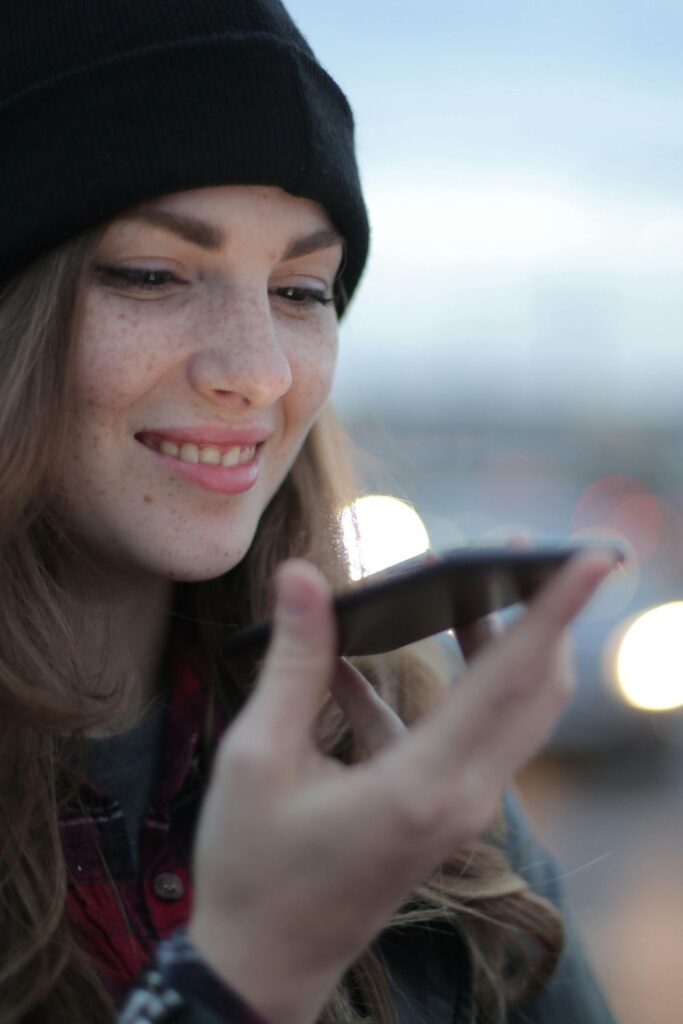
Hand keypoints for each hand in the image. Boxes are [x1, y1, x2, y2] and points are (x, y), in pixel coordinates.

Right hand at [189, 552, 614, 1023]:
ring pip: (510, 712)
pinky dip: (433, 689)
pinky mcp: (440, 812)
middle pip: (535, 691)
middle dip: (541, 615)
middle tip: (522, 549)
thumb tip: (303, 575)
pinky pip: (458, 734)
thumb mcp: (258, 757)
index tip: (592, 558)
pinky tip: (356, 662)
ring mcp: (458, 809)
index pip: (510, 678)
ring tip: (465, 583)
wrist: (263, 965)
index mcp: (423, 785)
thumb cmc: (253, 867)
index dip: (553, 610)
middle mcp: (462, 797)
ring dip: (499, 645)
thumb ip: (292, 662)